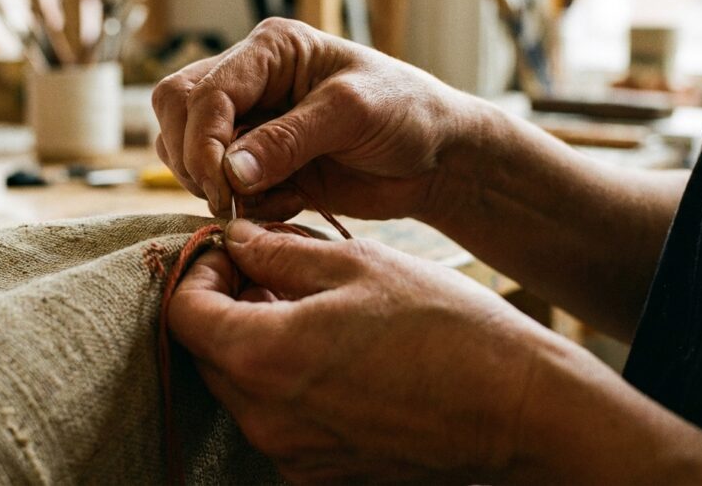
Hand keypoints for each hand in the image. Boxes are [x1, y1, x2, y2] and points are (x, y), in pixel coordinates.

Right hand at [152, 18, 483, 220]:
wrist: (434, 158)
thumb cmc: (405, 113)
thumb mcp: (352, 114)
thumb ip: (288, 140)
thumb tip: (229, 172)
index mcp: (270, 50)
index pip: (203, 91)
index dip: (202, 141)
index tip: (223, 186)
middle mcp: (250, 82)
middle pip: (177, 113)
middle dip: (194, 161)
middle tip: (230, 199)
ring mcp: (249, 124)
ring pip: (184, 151)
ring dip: (213, 186)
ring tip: (272, 198)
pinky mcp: (257, 165)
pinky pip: (217, 187)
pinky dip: (241, 205)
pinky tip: (288, 203)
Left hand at [168, 219, 545, 483]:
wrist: (519, 410)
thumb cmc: (445, 327)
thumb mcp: (357, 265)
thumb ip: (278, 252)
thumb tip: (235, 240)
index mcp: (264, 358)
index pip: (183, 314)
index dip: (199, 272)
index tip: (232, 253)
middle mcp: (266, 419)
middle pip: (206, 353)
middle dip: (224, 306)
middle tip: (269, 273)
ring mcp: (293, 454)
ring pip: (240, 388)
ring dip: (254, 343)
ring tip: (308, 309)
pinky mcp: (321, 474)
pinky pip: (276, 421)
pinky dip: (284, 383)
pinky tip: (332, 354)